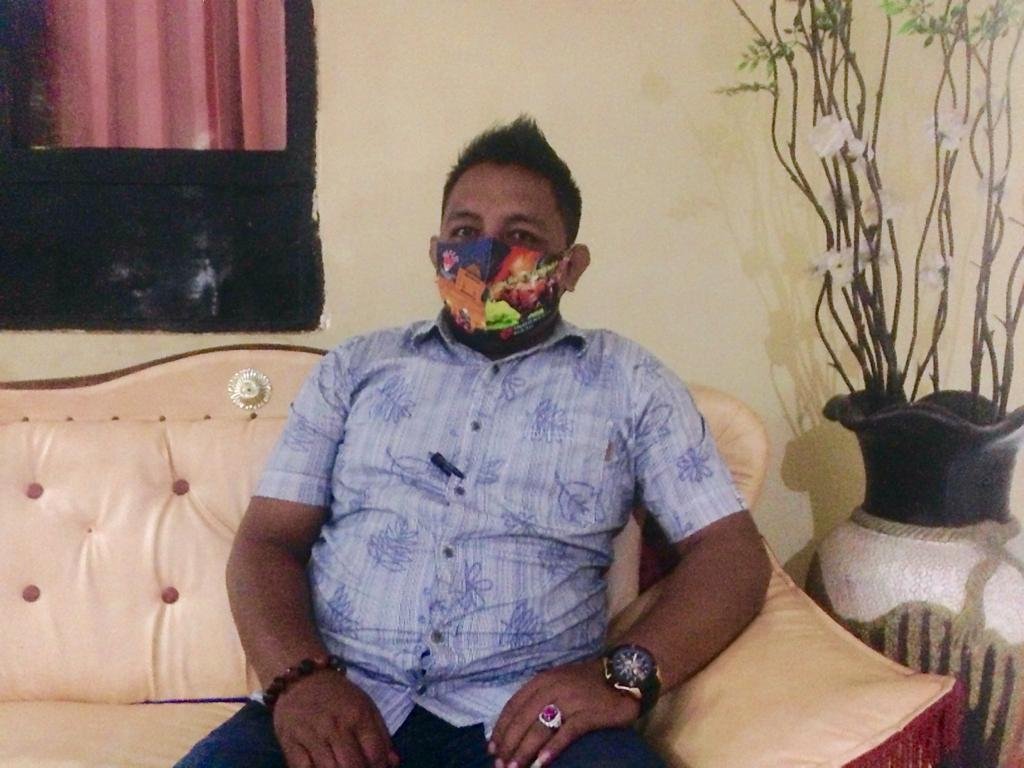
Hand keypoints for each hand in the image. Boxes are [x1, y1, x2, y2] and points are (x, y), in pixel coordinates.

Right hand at [272, 671, 399, 767]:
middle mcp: (335, 726)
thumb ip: (381, 735)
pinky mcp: (290, 742)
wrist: (301, 679)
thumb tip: (393, 763)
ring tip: (341, 767)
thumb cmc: (338, 696)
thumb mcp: (365, 706)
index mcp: (358, 715)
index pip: (375, 754)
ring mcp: (311, 735)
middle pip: (352, 766)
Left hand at [489, 659, 639, 767]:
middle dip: (510, 744)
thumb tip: (516, 727)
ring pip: (541, 727)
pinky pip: (567, 732)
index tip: (492, 749)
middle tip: (501, 765)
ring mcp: (571, 700)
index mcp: (542, 680)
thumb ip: (539, 698)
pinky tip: (542, 763)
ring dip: (525, 750)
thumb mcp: (558, 682)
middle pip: (523, 719)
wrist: (623, 674)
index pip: (513, 706)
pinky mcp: (589, 713)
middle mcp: (553, 687)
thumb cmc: (587, 683)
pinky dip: (553, 748)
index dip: (501, 729)